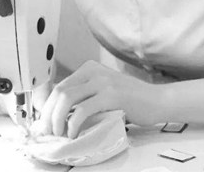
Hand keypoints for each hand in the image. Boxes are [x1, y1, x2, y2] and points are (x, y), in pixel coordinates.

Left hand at [34, 60, 164, 138]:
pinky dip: (73, 123)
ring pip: (67, 98)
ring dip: (57, 119)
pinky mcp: (111, 95)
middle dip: (48, 114)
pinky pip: (83, 109)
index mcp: (89, 69)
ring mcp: (103, 82)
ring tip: (58, 134)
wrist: (158, 101)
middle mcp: (93, 71)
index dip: (47, 106)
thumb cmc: (132, 101)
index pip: (59, 86)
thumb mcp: (104, 91)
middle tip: (47, 132)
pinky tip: (73, 133)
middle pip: (59, 91)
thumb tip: (60, 114)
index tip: (44, 123)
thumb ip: (86, 96)